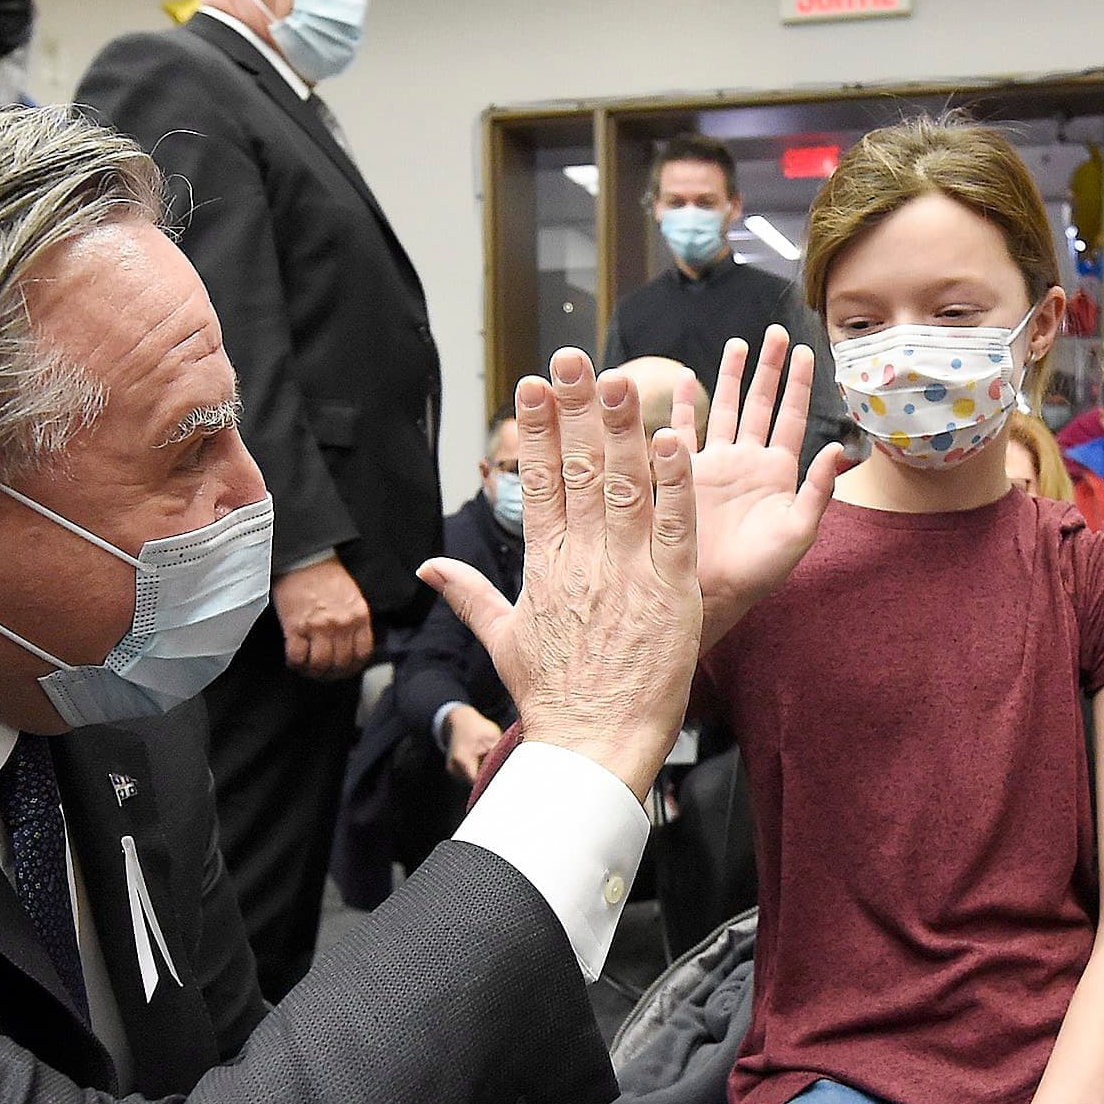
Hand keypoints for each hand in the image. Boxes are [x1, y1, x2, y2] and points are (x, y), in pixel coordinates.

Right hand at [275, 555, 373, 678]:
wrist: (304, 558)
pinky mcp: (296, 626)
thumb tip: (350, 645)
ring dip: (314, 671)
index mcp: (359, 617)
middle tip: (324, 673)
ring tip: (308, 669)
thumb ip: (355, 621)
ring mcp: (319, 627)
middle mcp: (341, 625)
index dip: (353, 667)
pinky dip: (296, 663)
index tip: (345, 669)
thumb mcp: (352, 597)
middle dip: (332, 673)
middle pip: (341, 663)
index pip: (362, 654)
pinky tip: (295, 660)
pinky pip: (297, 656)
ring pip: (320, 664)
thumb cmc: (325, 575)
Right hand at [419, 349, 699, 801]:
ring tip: (624, 379)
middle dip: (576, 410)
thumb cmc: (552, 698)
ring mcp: (628, 574)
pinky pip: (674, 528)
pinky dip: (675, 485)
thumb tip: (426, 570)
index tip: (534, 384)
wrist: (592, 746)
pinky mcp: (671, 593)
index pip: (537, 483)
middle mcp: (582, 562)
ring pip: (625, 488)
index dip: (536, 429)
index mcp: (544, 567)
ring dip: (624, 430)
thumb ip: (467, 595)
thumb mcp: (501, 640)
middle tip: (575, 357)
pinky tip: (677, 440)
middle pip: (579, 471)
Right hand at [690, 327, 843, 644]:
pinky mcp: (684, 473)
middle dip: (768, 368)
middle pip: (760, 402)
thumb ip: (819, 490)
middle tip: (774, 332)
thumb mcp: (799, 531)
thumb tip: (842, 450)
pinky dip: (683, 405)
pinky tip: (685, 379)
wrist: (712, 592)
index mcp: (779, 472)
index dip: (799, 384)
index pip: (792, 417)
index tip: (806, 351)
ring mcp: (716, 465)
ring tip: (738, 343)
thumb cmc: (761, 570)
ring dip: (730, 376)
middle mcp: (748, 462)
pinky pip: (684, 431)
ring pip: (725, 408)